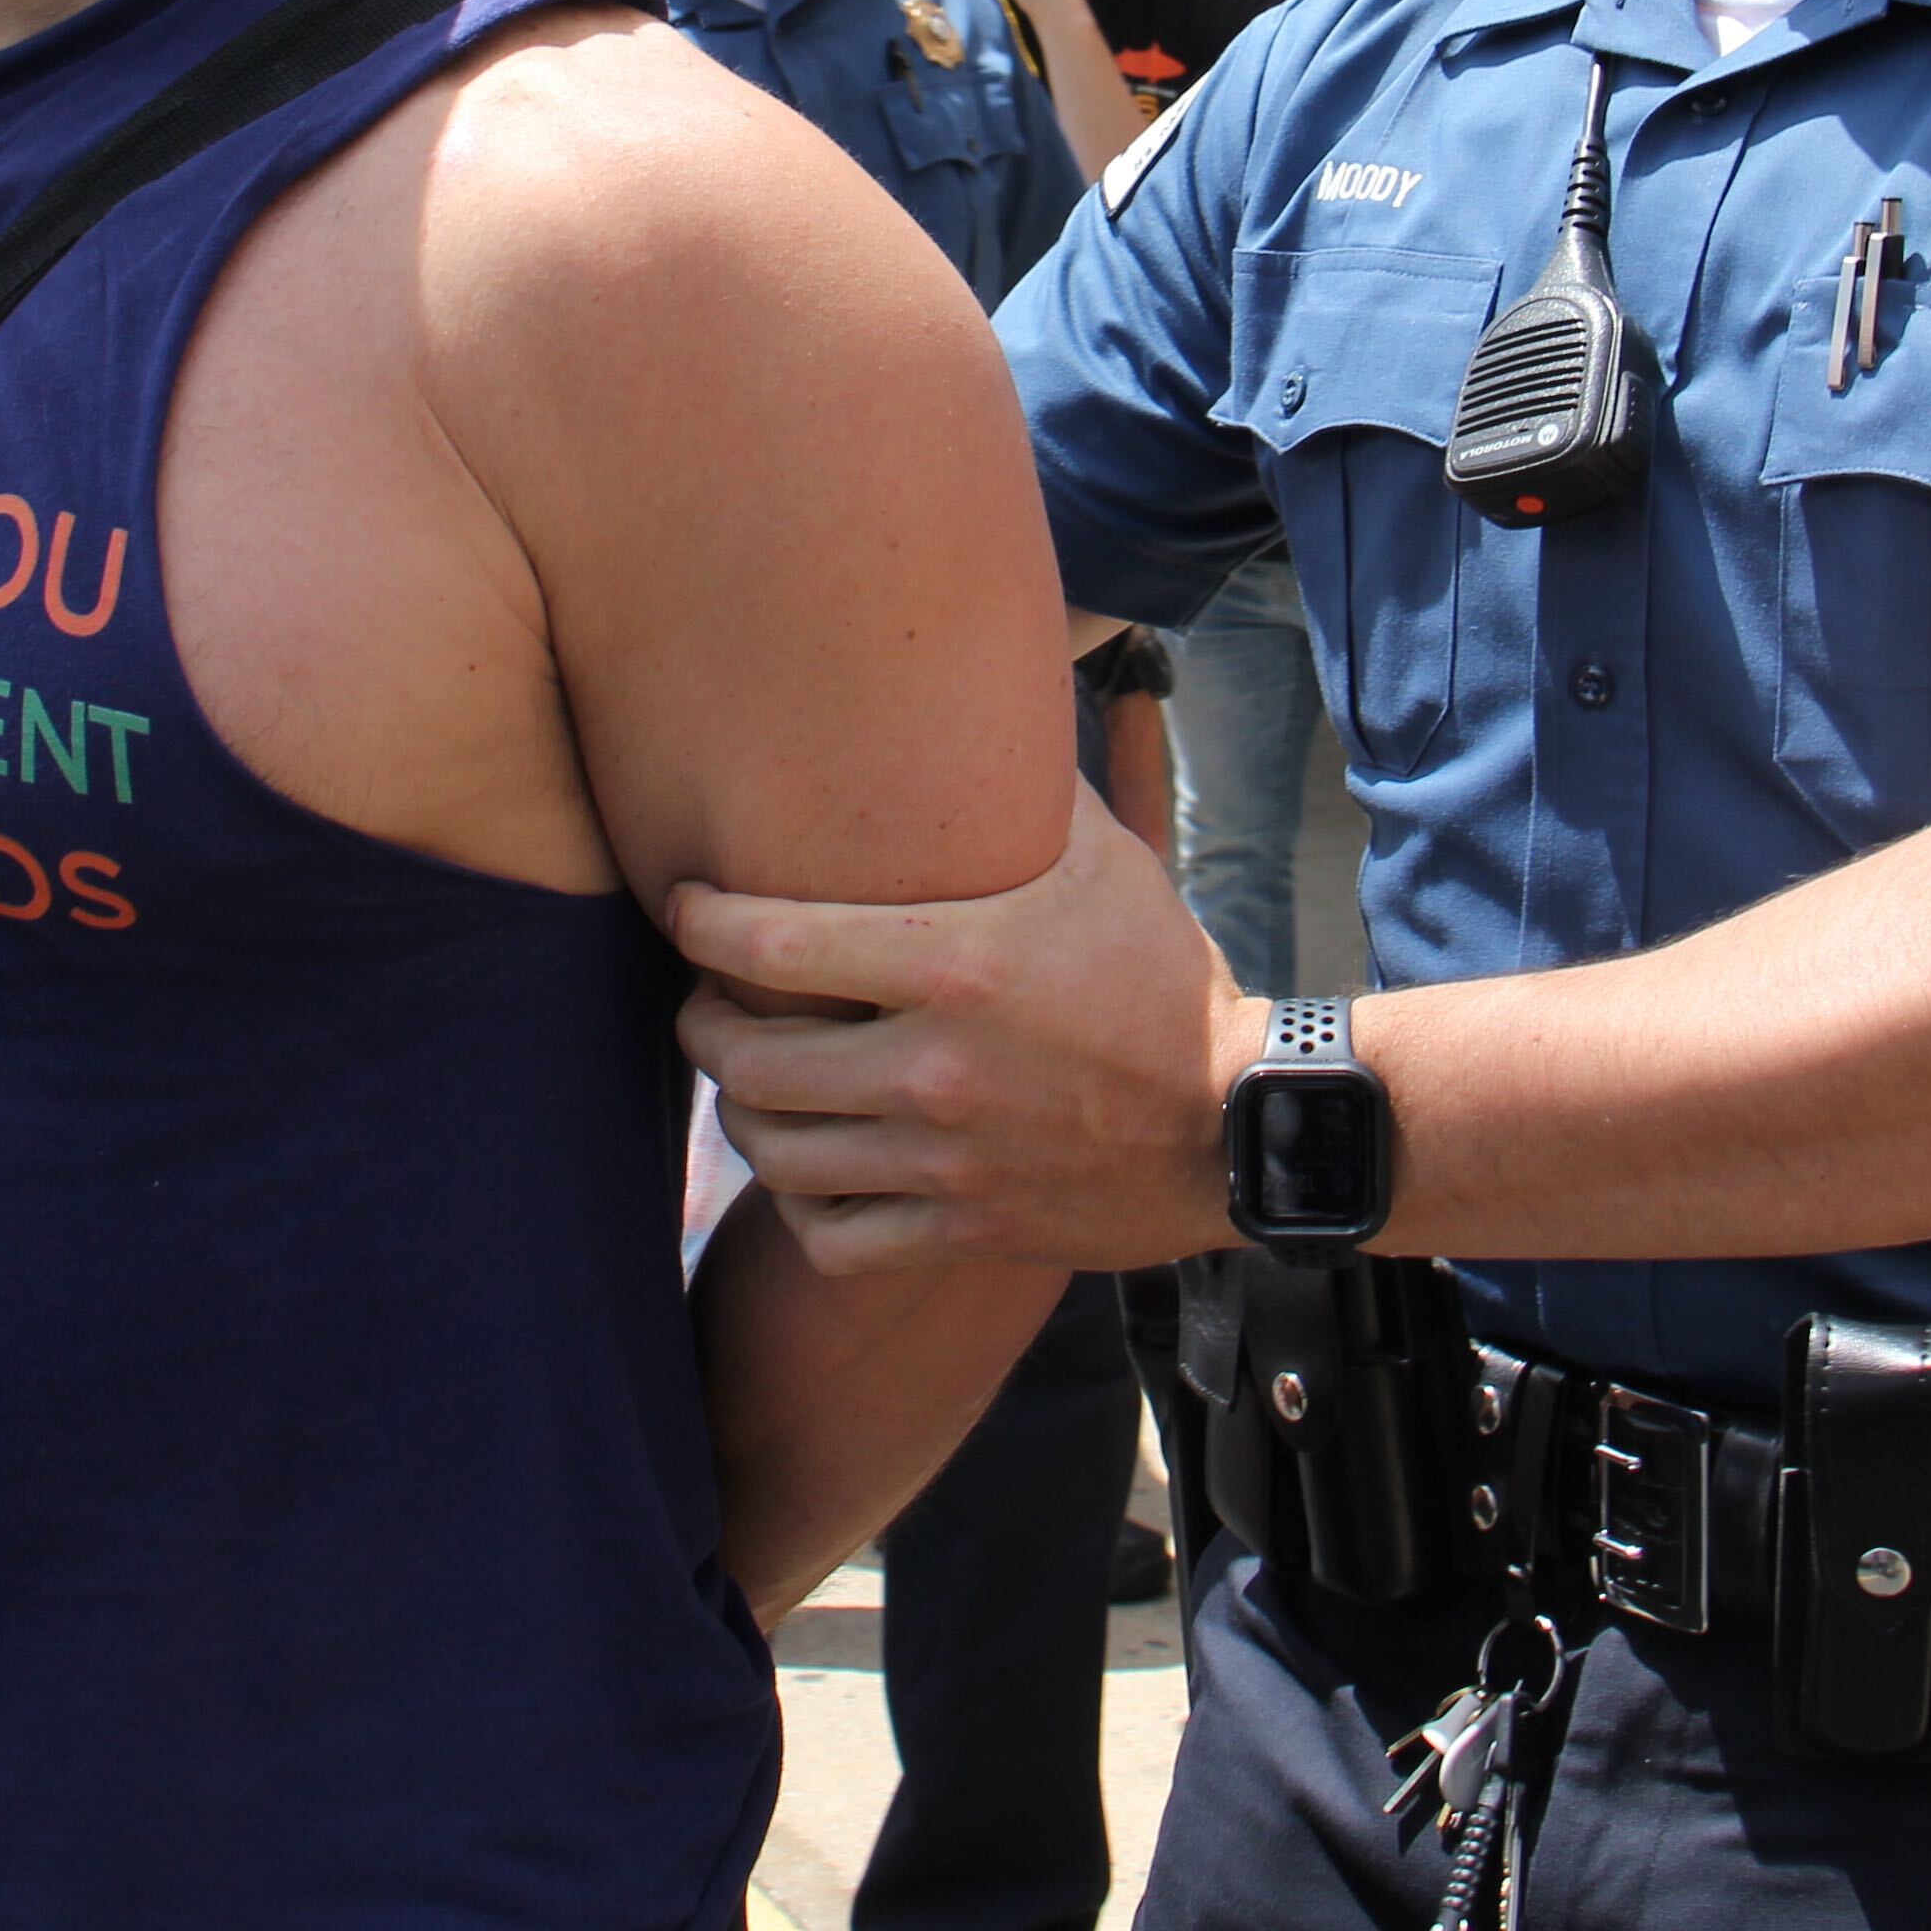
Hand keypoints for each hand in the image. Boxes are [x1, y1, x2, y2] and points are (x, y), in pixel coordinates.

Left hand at [670, 786, 1251, 1273]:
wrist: (1245, 1122)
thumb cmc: (1166, 976)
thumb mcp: (1106, 858)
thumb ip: (1028, 785)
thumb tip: (985, 690)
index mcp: (954, 964)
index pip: (770, 942)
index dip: (699, 923)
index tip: (685, 909)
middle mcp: (933, 1067)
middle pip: (746, 1058)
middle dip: (703, 1027)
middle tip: (707, 1005)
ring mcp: (946, 1160)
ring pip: (776, 1153)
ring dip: (743, 1116)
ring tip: (749, 1087)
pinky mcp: (965, 1229)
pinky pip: (833, 1240)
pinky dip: (802, 1212)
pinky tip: (810, 1176)